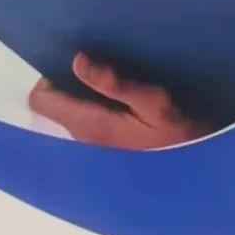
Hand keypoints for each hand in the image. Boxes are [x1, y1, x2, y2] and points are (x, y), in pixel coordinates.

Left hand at [30, 52, 211, 149]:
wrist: (193, 175)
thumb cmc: (177, 137)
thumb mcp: (153, 103)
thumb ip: (114, 83)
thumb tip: (77, 60)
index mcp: (89, 125)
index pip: (41, 101)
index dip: (48, 76)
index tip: (68, 59)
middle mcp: (82, 140)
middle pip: (55, 106)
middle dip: (67, 82)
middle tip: (95, 64)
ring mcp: (91, 148)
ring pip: (70, 114)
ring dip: (82, 94)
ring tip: (110, 78)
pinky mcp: (104, 151)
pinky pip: (86, 124)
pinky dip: (94, 107)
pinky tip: (120, 100)